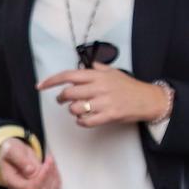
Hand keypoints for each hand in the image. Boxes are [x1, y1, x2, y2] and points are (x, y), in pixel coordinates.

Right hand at [0, 138, 60, 188]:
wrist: (15, 153)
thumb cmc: (12, 152)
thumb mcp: (12, 150)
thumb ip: (20, 159)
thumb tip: (30, 170)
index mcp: (12, 182)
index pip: (29, 188)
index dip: (41, 178)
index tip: (46, 163)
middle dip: (49, 174)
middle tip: (49, 159)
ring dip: (54, 177)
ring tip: (50, 163)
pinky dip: (56, 179)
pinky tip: (53, 168)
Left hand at [36, 67, 169, 127]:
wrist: (148, 99)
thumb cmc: (129, 86)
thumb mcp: (114, 72)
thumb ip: (98, 69)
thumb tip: (86, 66)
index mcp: (98, 75)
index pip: (69, 75)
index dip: (51, 81)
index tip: (40, 86)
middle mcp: (99, 87)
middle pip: (69, 93)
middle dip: (61, 99)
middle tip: (63, 101)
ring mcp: (104, 101)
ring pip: (76, 108)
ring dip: (73, 111)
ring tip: (79, 110)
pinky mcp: (109, 115)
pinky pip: (86, 121)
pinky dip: (82, 122)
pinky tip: (84, 120)